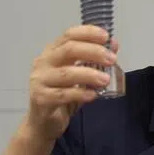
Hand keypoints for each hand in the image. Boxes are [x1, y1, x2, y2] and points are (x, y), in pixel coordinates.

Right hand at [23, 25, 117, 141]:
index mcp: (53, 52)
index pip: (69, 35)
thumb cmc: (63, 93)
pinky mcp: (41, 98)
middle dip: (93, 52)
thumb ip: (95, 60)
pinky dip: (80, 93)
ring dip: (89, 74)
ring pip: (66, 73)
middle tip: (111, 59)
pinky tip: (93, 95)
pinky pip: (62, 94)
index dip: (88, 33)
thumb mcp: (81, 75)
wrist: (43, 122)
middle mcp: (43, 62)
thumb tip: (114, 45)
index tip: (106, 37)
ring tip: (106, 80)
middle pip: (68, 50)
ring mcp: (39, 80)